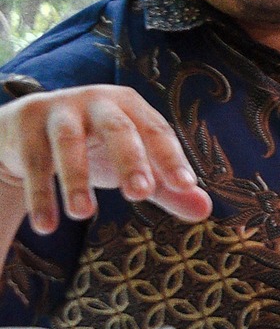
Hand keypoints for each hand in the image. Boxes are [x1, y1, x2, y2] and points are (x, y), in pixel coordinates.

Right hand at [0, 85, 211, 234]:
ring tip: (83, 215)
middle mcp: (98, 102)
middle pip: (118, 128)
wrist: (27, 130)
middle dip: (131, 160)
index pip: (158, 131)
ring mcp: (59, 111)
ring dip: (76, 179)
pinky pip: (34, 162)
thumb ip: (165, 187)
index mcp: (132, 107)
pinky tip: (46, 226)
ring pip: (69, 143)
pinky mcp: (25, 124)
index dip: (172, 158)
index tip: (185, 186)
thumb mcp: (130, 164)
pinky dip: (40, 195)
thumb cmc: (94, 146)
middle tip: (140, 195)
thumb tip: (205, 210)